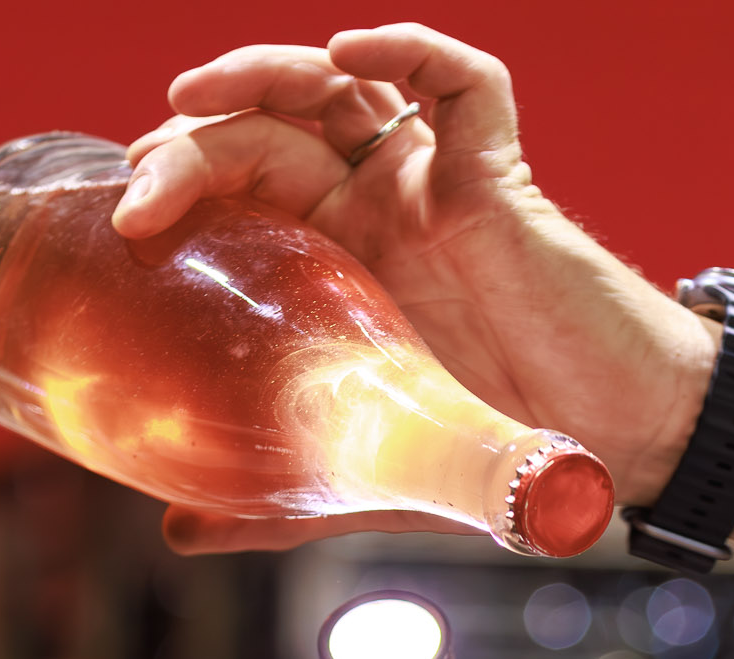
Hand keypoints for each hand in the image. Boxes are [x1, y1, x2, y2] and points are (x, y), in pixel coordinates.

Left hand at [113, 24, 715, 545]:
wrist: (610, 453)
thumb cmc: (499, 457)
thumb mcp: (365, 479)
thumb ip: (276, 501)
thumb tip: (176, 532)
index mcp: (337, 263)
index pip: (239, 185)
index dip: (176, 178)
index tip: (124, 220)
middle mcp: (378, 211)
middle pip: (269, 130)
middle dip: (193, 140)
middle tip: (140, 187)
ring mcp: (434, 187)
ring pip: (342, 85)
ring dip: (263, 71)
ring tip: (197, 95)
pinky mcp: (501, 178)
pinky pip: (461, 84)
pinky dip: (408, 51)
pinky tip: (350, 55)